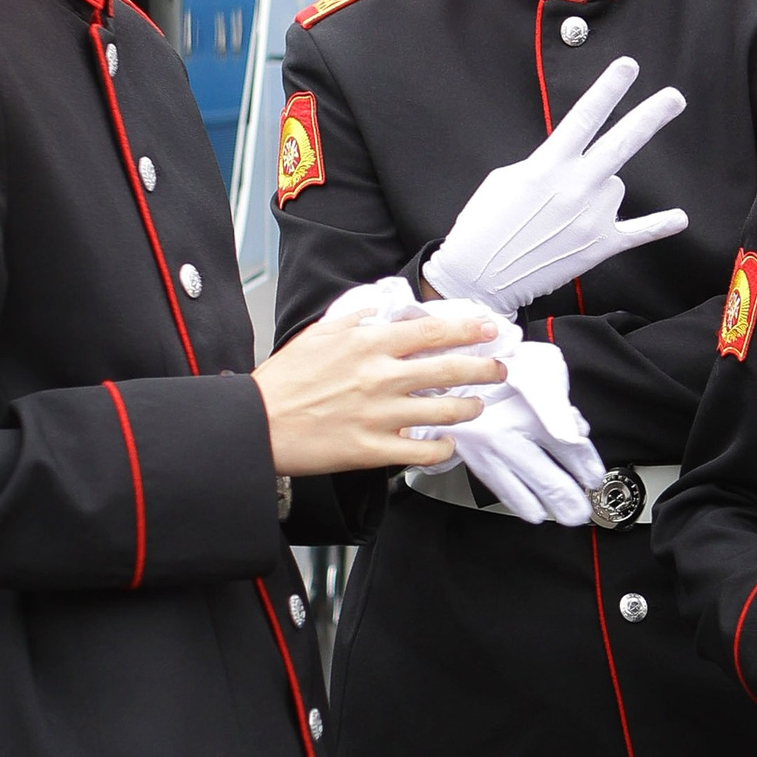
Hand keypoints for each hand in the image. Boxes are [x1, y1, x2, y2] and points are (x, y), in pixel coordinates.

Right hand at [254, 287, 503, 477]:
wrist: (258, 424)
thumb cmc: (283, 382)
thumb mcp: (317, 334)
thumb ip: (354, 316)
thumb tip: (378, 305)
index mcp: (369, 344)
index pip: (432, 331)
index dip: (468, 329)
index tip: (488, 329)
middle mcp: (381, 377)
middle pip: (451, 369)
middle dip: (485, 368)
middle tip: (498, 368)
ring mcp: (381, 415)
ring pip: (446, 412)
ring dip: (469, 408)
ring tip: (475, 406)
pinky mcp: (374, 449)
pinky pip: (424, 452)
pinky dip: (443, 449)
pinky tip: (446, 444)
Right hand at [423, 53, 689, 313]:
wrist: (479, 278)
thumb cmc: (485, 223)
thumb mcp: (507, 178)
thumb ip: (546, 164)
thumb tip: (575, 163)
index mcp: (548, 166)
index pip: (585, 117)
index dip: (608, 88)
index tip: (629, 65)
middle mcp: (576, 187)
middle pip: (621, 143)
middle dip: (650, 116)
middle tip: (675, 97)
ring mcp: (592, 218)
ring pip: (615, 187)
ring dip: (598, 193)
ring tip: (563, 216)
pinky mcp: (599, 246)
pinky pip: (638, 232)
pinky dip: (659, 225)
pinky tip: (679, 218)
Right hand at [436, 332, 605, 523]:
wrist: (452, 381)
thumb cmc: (497, 378)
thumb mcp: (537, 375)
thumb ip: (559, 406)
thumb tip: (579, 432)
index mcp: (527, 408)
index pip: (567, 444)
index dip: (585, 464)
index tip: (594, 476)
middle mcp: (507, 433)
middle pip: (546, 475)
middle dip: (569, 497)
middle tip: (582, 509)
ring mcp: (488, 451)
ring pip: (524, 490)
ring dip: (549, 507)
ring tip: (566, 515)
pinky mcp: (473, 460)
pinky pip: (500, 489)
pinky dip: (521, 504)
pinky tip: (534, 512)